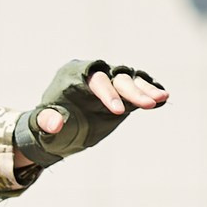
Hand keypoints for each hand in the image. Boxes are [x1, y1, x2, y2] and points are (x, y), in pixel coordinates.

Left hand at [15, 59, 168, 168]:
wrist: (57, 132)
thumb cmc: (46, 124)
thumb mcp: (43, 124)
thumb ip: (47, 121)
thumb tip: (55, 124)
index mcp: (75, 75)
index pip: (96, 79)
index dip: (108, 93)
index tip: (118, 111)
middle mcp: (95, 75)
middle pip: (118, 78)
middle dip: (133, 91)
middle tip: (149, 104)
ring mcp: (110, 85)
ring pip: (132, 82)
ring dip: (146, 90)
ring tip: (162, 98)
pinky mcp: (122, 96)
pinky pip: (138, 91)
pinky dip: (149, 92)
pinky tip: (163, 98)